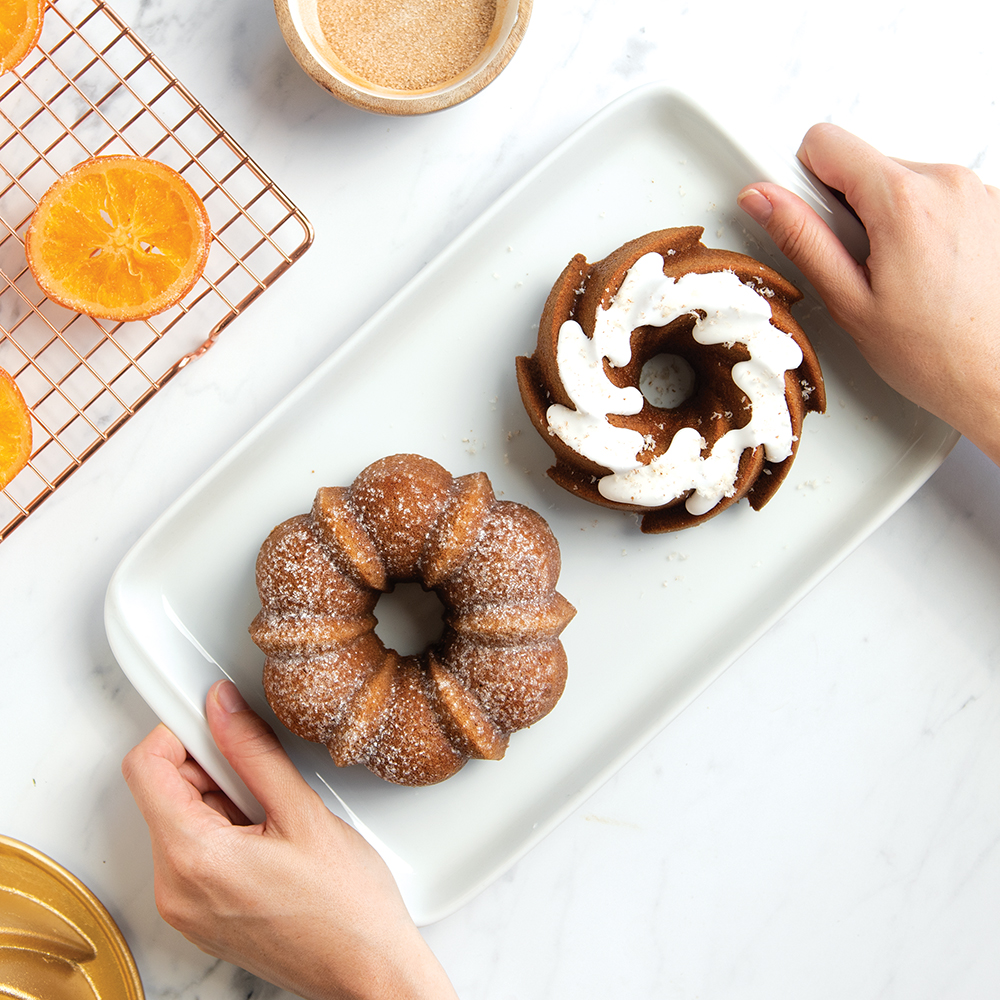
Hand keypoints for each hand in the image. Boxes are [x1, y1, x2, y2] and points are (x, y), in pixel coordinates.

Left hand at [122, 680, 458, 999]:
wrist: (366, 971)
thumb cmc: (347, 907)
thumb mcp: (304, 813)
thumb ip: (252, 752)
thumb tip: (222, 707)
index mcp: (194, 858)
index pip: (146, 767)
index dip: (179, 731)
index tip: (215, 719)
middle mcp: (175, 889)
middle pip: (163, 792)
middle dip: (209, 768)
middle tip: (263, 776)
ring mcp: (184, 907)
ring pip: (180, 820)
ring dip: (221, 800)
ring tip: (276, 817)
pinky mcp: (199, 916)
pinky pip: (193, 852)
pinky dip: (224, 831)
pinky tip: (270, 840)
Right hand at [737, 123, 999, 465]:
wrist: (996, 376)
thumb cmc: (935, 353)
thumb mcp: (848, 300)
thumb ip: (801, 238)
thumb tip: (763, 199)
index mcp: (904, 201)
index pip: (827, 142)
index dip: (802, 179)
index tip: (805, 215)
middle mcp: (947, 183)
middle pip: (865, 166)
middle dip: (849, 210)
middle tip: (857, 267)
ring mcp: (976, 192)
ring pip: (900, 184)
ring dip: (886, 220)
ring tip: (896, 276)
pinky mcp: (991, 207)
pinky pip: (935, 199)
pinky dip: (920, 228)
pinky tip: (924, 274)